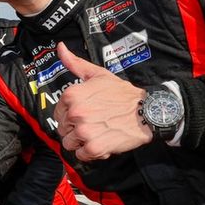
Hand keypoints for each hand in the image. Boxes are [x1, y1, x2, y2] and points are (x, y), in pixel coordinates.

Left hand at [53, 43, 151, 161]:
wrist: (147, 112)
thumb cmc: (122, 94)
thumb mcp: (98, 75)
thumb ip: (75, 64)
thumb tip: (60, 48)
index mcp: (72, 95)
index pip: (57, 114)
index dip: (69, 116)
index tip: (83, 115)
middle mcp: (76, 113)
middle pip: (63, 130)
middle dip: (75, 130)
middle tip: (93, 124)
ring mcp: (85, 131)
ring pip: (69, 144)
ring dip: (81, 143)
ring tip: (97, 134)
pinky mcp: (95, 147)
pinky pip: (81, 156)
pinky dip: (91, 153)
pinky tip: (102, 143)